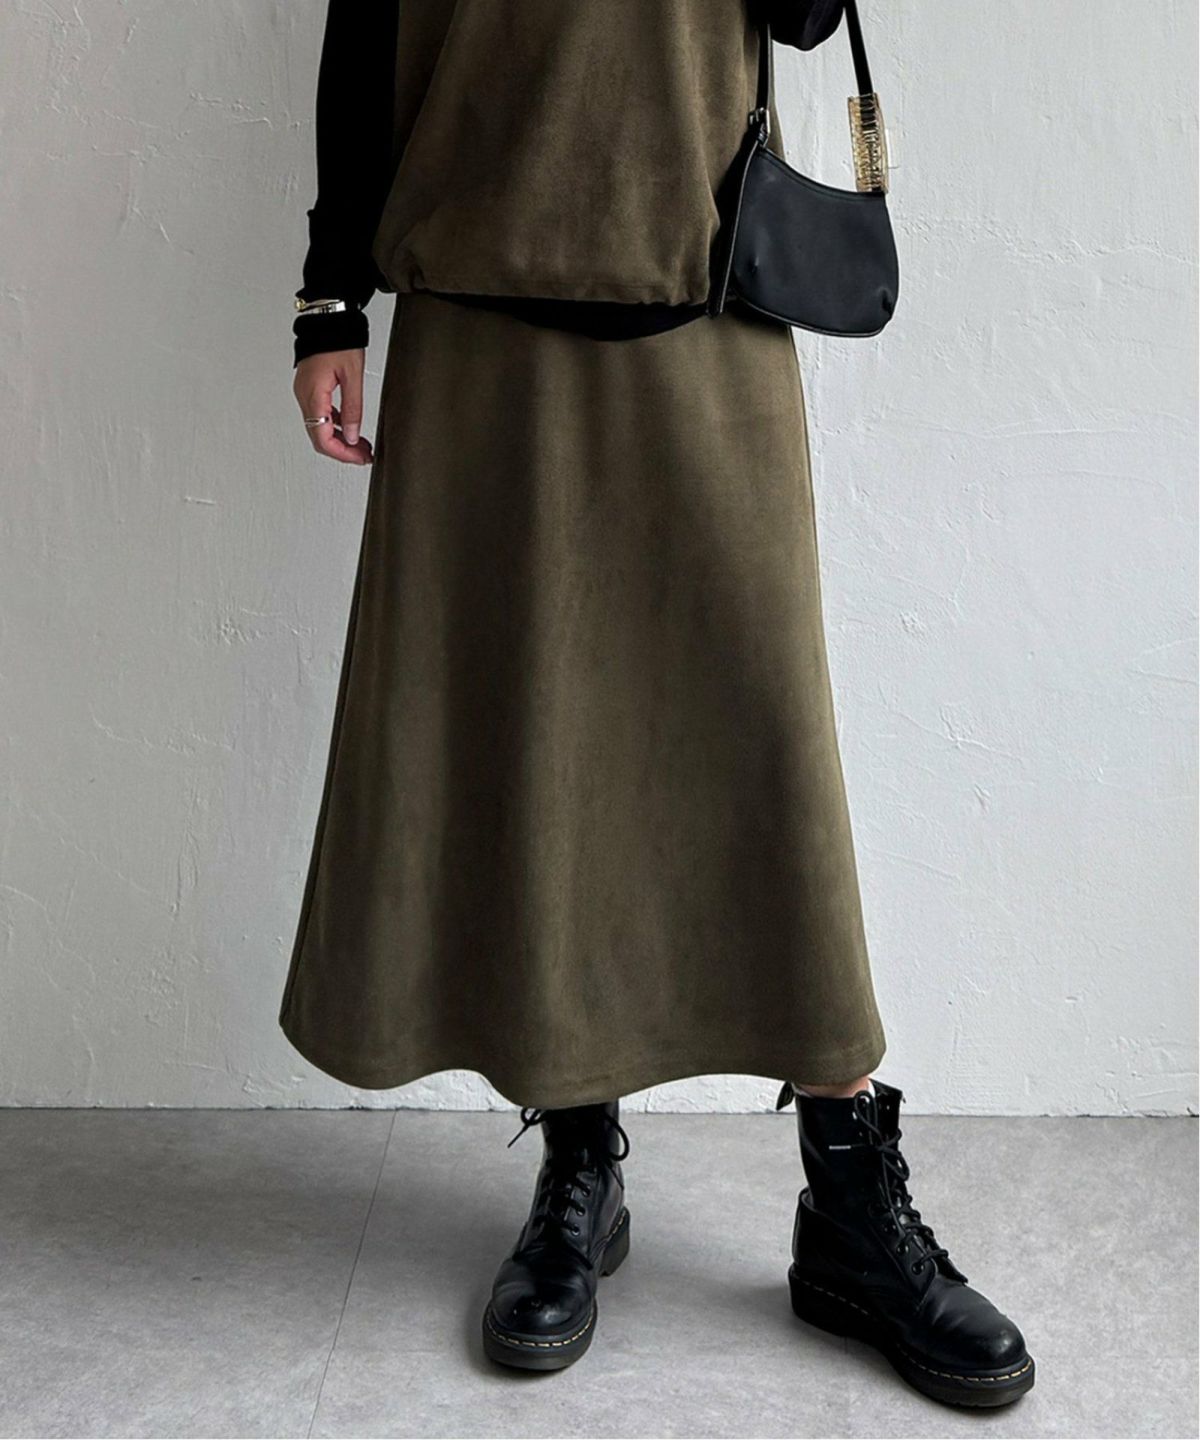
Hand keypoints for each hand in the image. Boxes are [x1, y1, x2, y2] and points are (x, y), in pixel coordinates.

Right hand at [293, 349, 374, 464]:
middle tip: (364, 456)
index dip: (342, 454)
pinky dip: (336, 427)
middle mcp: (305, 397)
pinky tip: (351, 428)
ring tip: (361, 445)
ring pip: (319, 429)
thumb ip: (353, 409)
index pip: (322, 438)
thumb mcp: (353, 376)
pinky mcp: (310, 389)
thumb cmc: (339, 341)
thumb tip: (354, 436)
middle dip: (342, 451)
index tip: (360, 459)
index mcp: (313, 395)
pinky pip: (321, 416)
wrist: (328, 319)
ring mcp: (305, 393)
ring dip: (340, 440)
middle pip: (319, 438)